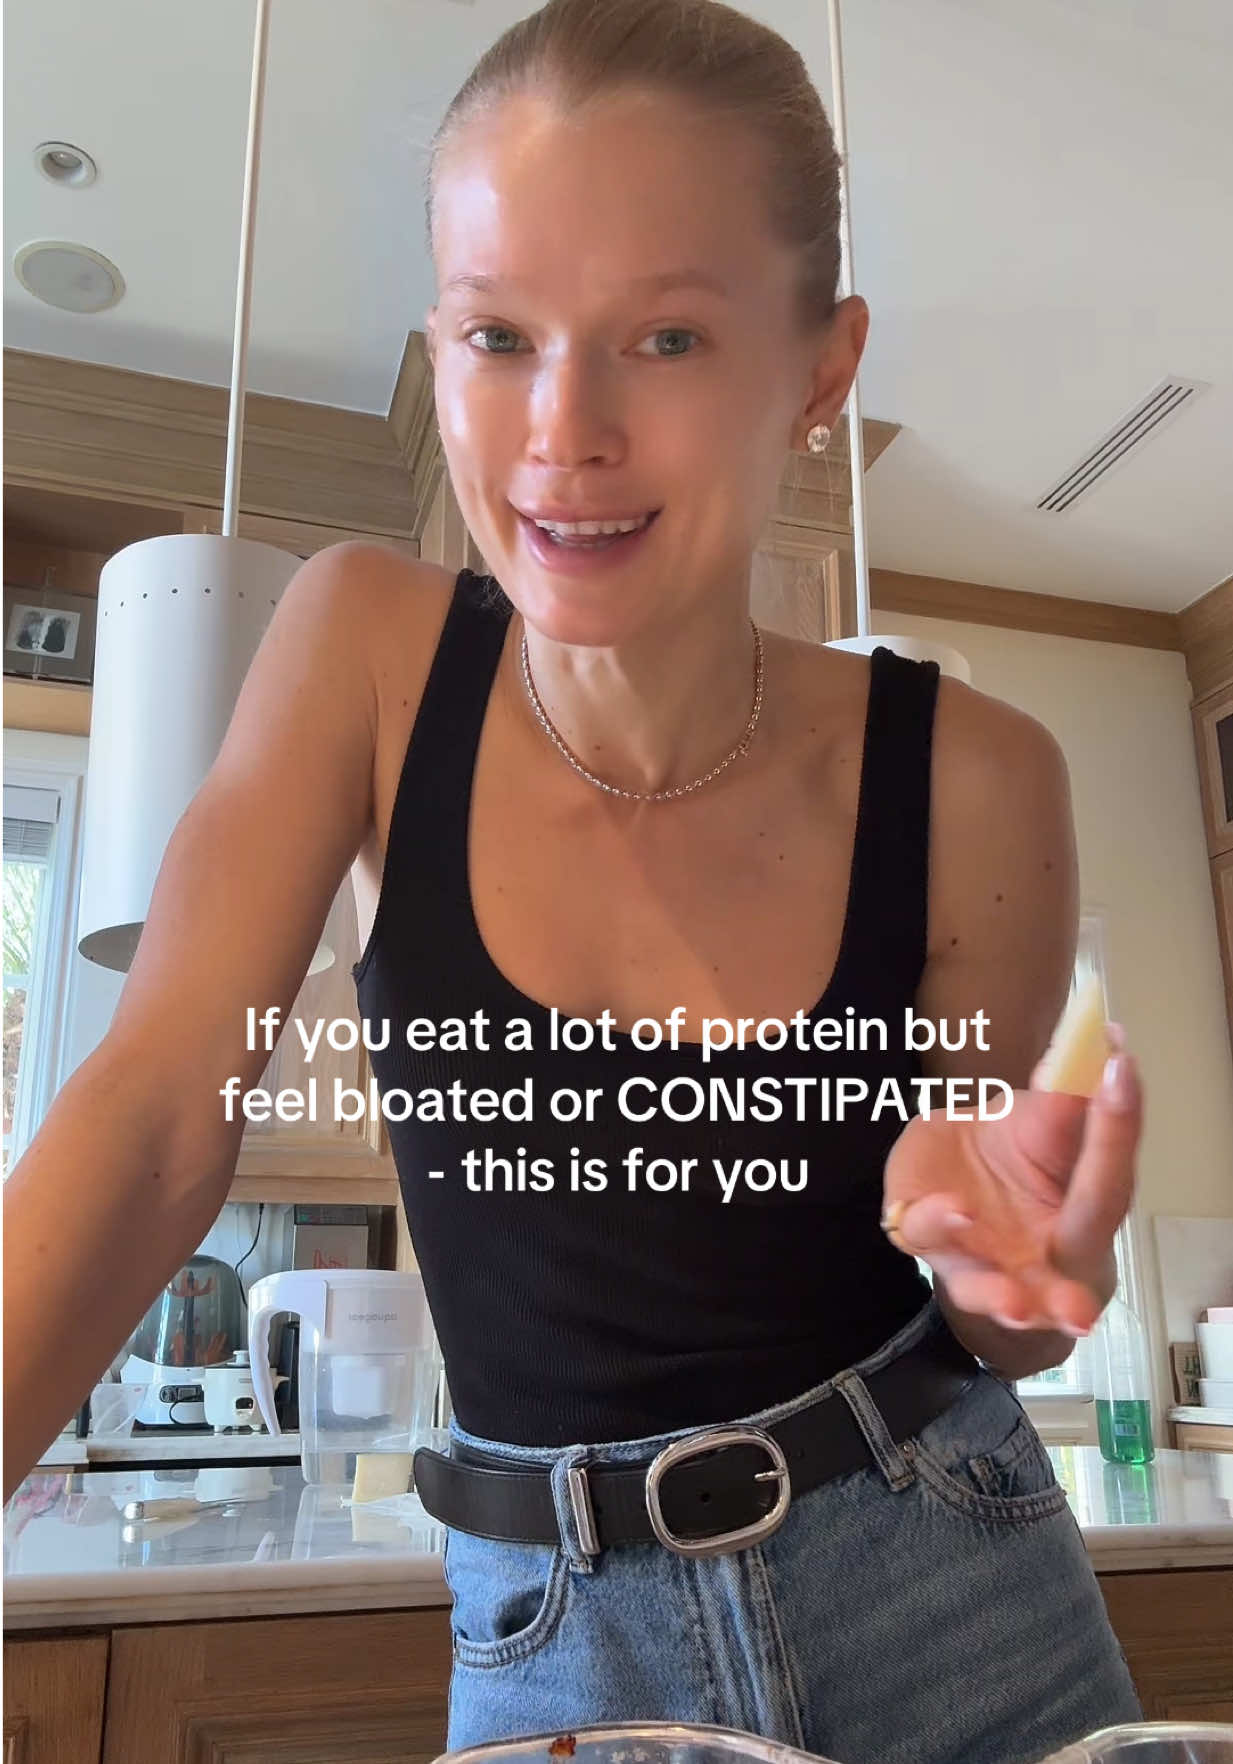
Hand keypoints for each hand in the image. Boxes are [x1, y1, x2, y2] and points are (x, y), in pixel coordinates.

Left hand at [881, 1033, 1141, 1335]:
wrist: (955, 1174)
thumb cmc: (1020, 1152)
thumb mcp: (1048, 1120)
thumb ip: (1070, 1095)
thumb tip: (1101, 1037)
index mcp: (1087, 1207)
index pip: (1107, 1178)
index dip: (1118, 1124)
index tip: (1121, 1066)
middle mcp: (1045, 1252)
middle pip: (1060, 1280)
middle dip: (1071, 1299)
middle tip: (1081, 1313)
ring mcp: (988, 1259)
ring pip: (996, 1291)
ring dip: (1000, 1297)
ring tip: (1011, 1301)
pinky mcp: (930, 1242)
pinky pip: (927, 1238)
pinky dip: (935, 1224)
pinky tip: (949, 1208)